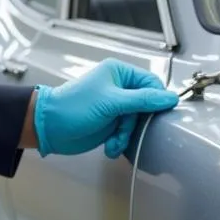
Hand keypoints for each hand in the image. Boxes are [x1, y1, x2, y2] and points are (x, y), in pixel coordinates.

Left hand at [33, 59, 178, 158]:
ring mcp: (115, 106)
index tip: (156, 115)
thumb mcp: (111, 102)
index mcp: (119, 73)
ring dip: (126, 135)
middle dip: (137, 123)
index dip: (156, 100)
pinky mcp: (111, 123)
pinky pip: (127, 133)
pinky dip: (120, 141)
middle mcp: (119, 88)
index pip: (151, 83)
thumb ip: (143, 100)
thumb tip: (170, 98)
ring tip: (114, 141)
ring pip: (137, 123)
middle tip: (126, 129)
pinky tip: (110, 146)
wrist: (49, 128)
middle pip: (146, 106)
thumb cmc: (73, 107)